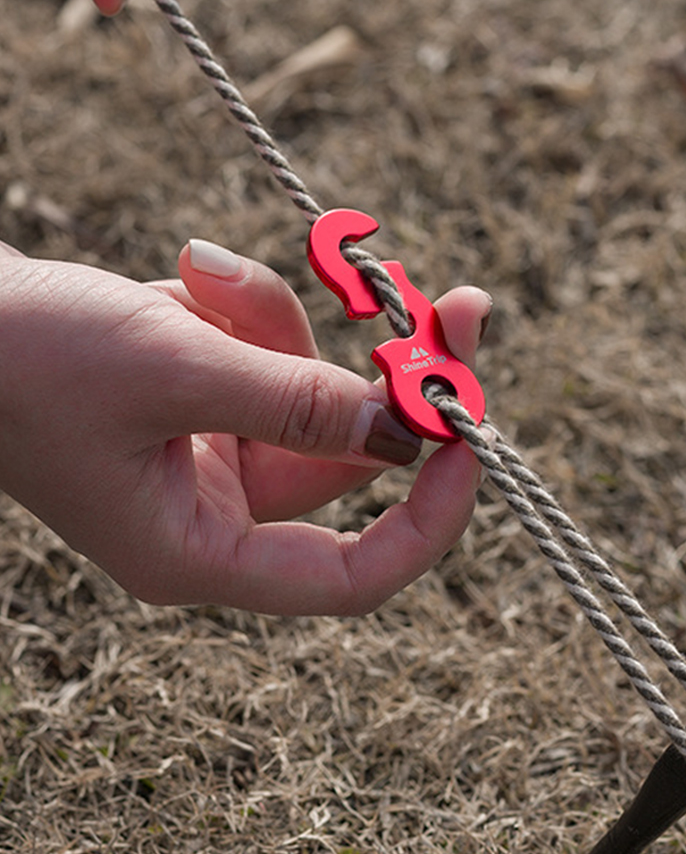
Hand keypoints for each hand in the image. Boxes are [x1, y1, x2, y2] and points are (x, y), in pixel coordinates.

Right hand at [0, 239, 491, 614]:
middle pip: (351, 457)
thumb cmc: (26, 354)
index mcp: (200, 551)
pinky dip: (248, 313)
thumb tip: (409, 428)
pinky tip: (186, 279)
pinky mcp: (202, 403)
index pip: (353, 576)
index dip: (429, 518)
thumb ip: (296, 399)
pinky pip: (267, 358)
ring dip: (281, 324)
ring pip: (310, 391)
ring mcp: (210, 455)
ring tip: (199, 277)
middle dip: (395, 376)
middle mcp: (215, 514)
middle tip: (462, 306)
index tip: (473, 437)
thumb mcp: (171, 368)